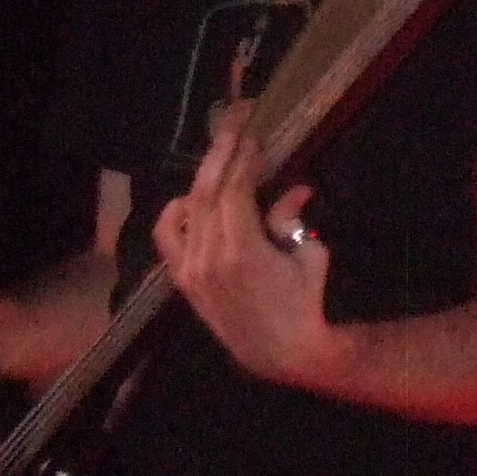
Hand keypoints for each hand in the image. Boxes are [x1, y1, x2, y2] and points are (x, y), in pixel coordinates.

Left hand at [154, 103, 337, 386]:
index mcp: (242, 251)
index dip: (244, 160)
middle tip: (234, 124)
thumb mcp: (308, 255)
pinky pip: (168, 236)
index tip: (254, 138)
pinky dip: (176, 211)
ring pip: (190, 208)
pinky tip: (191, 198)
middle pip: (208, 191)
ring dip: (205, 176)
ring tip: (221, 152)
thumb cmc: (303, 302)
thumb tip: (294, 188)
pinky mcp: (182, 279)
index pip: (234, 190)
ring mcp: (191, 269)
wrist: (279, 352)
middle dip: (221, 153)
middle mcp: (209, 257)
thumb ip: (291, 218)